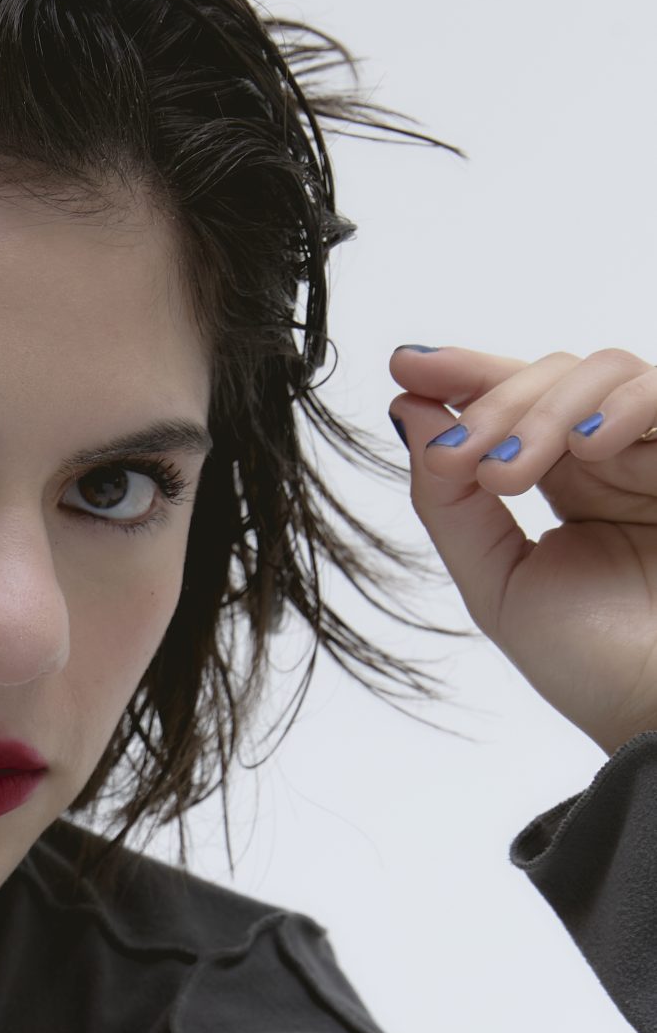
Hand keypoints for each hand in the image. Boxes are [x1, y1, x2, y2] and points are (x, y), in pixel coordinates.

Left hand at [387, 344, 656, 758]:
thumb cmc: (594, 664)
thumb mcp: (499, 584)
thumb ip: (451, 505)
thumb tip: (412, 414)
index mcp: (569, 482)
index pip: (516, 403)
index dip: (464, 375)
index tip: (407, 367)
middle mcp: (618, 457)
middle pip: (554, 375)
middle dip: (493, 404)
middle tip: (460, 458)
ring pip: (605, 372)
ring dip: (543, 410)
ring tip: (508, 475)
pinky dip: (626, 406)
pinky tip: (588, 447)